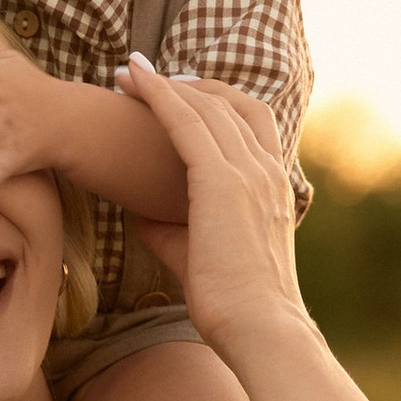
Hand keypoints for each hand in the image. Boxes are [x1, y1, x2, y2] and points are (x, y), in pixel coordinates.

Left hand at [114, 59, 307, 362]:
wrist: (259, 329)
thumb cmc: (232, 304)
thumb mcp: (201, 256)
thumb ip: (173, 230)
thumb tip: (140, 216)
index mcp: (272, 188)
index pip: (249, 123)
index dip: (213, 102)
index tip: (178, 92)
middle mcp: (266, 172)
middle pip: (229, 104)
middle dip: (185, 84)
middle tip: (145, 74)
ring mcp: (248, 173)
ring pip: (206, 107)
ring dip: (165, 84)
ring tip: (128, 72)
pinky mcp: (222, 181)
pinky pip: (186, 122)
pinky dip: (158, 96)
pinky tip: (133, 82)